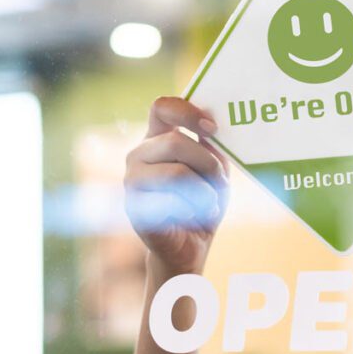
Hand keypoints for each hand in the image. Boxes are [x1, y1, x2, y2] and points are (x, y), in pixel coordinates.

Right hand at [124, 96, 228, 273]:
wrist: (190, 246)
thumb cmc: (202, 203)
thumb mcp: (214, 170)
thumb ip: (212, 147)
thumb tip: (211, 128)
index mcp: (157, 139)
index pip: (162, 107)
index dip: (187, 111)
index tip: (213, 128)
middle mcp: (138, 155)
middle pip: (175, 141)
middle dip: (207, 164)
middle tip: (221, 183)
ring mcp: (131, 180)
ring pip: (176, 172)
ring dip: (204, 191)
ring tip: (210, 204)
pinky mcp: (134, 207)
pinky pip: (171, 201)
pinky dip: (193, 210)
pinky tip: (195, 217)